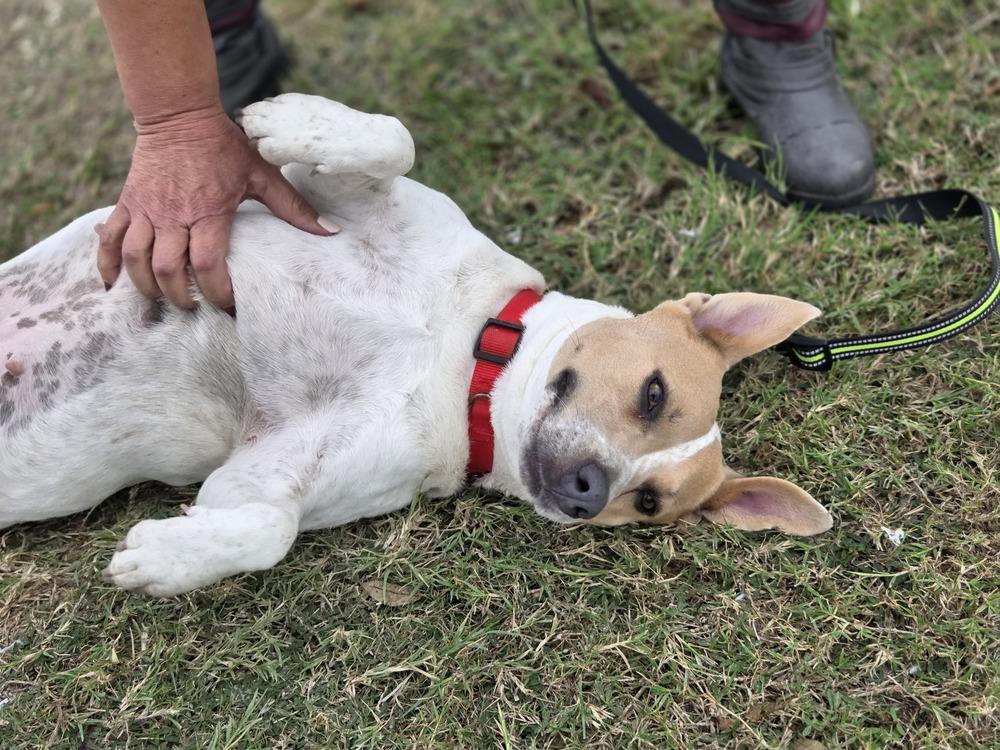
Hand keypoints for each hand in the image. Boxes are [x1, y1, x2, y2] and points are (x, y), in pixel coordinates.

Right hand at [96, 106, 334, 310]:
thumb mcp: (262, 174)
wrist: (178, 114)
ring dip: (146, 287)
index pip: (208, 264)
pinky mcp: (127, 203)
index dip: (217, 292)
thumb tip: (330, 232)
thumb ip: (293, 207)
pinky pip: (109, 239)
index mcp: (208, 211)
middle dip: (180, 297)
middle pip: (168, 270)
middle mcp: (173, 215)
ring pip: (136, 259)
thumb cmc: (224, 146)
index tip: (228, 306)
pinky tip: (112, 285)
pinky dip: (107, 264)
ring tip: (161, 300)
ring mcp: (146, 210)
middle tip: (194, 308)